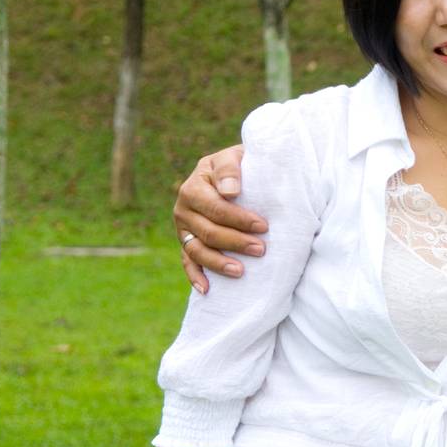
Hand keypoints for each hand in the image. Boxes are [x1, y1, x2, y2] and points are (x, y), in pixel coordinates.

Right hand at [173, 144, 262, 292]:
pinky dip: (195, 276)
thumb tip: (230, 191)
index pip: (215, 208)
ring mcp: (183, 228)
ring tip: (241, 271)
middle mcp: (183, 208)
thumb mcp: (234, 156)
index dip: (239, 219)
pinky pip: (188, 261)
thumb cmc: (240, 163)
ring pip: (196, 250)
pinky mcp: (186, 241)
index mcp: (193, 186)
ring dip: (218, 263)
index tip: (263, 226)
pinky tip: (207, 289)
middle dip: (235, 242)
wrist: (234, 169)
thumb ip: (230, 169)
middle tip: (261, 249)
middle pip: (207, 231)